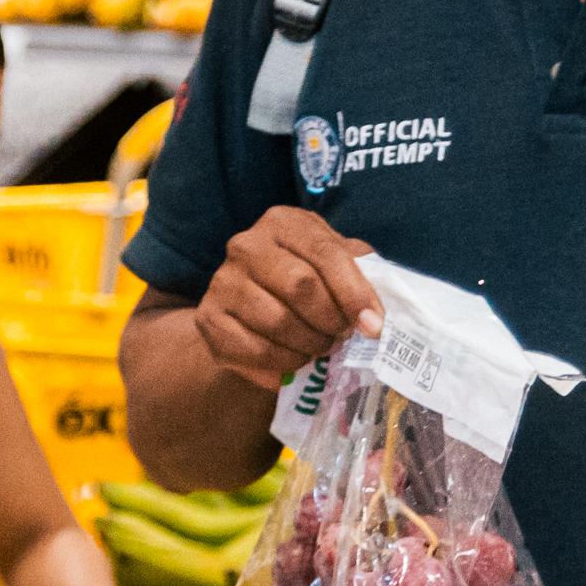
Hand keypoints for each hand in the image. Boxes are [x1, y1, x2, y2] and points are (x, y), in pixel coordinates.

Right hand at [192, 207, 384, 388]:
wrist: (248, 309)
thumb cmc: (303, 280)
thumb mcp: (333, 263)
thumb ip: (358, 272)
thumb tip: (377, 309)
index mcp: (282, 222)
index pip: (325, 253)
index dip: (354, 293)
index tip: (374, 325)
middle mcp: (246, 245)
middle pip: (301, 286)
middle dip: (331, 320)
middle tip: (342, 336)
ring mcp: (223, 281)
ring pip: (278, 322)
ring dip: (310, 344)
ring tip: (319, 346)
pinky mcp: (208, 319)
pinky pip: (256, 350)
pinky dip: (284, 363)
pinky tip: (294, 359)